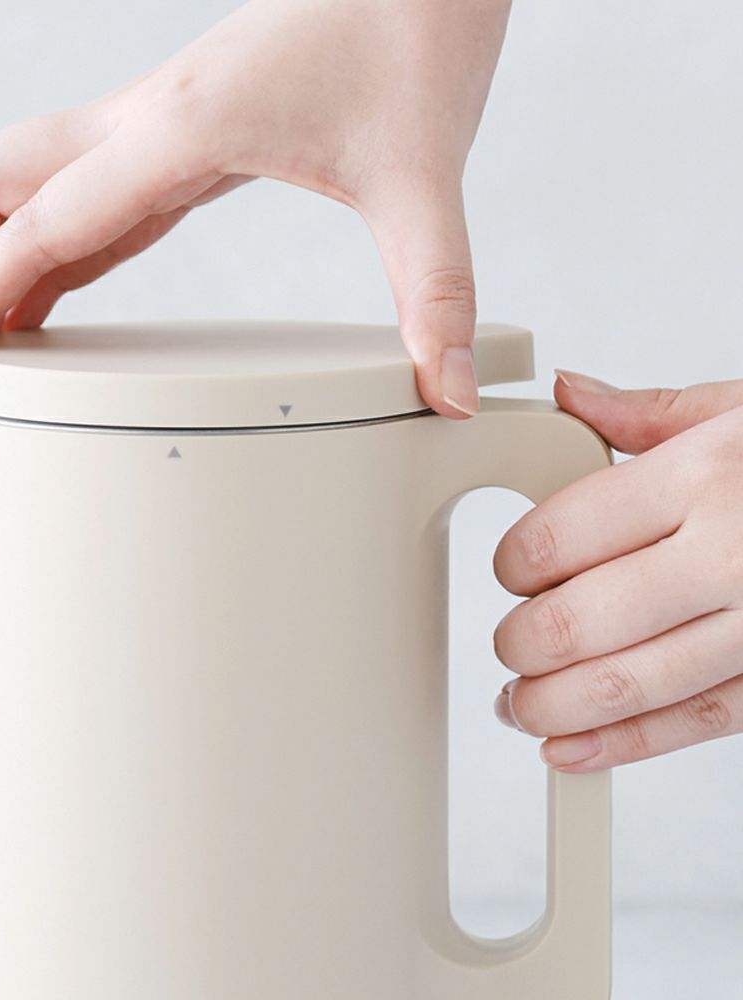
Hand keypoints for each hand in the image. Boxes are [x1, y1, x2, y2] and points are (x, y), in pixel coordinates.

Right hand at [0, 0, 512, 417]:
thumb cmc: (415, 30)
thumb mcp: (424, 176)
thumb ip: (433, 291)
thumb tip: (448, 394)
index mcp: (179, 131)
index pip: (40, 224)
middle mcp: (143, 123)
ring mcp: (153, 126)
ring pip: (20, 183)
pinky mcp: (178, 136)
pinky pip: (81, 195)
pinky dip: (47, 249)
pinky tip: (58, 296)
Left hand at [492, 371, 742, 770]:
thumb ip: (649, 413)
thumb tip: (569, 395)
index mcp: (703, 476)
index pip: (560, 536)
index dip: (514, 563)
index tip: (511, 572)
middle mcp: (731, 554)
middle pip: (580, 619)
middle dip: (521, 644)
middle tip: (509, 645)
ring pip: (629, 682)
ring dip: (553, 707)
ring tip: (519, 706)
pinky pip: (696, 721)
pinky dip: (623, 743)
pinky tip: (571, 750)